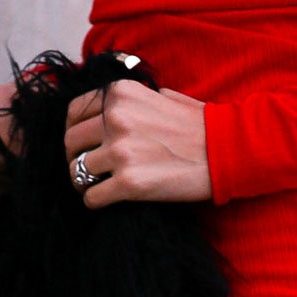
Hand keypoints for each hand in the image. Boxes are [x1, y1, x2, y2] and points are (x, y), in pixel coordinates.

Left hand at [63, 78, 211, 209]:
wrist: (225, 151)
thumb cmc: (197, 126)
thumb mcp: (160, 95)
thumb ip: (130, 101)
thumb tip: (110, 110)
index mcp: (119, 94)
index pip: (74, 112)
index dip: (73, 132)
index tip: (80, 145)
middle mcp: (115, 119)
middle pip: (71, 143)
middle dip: (74, 158)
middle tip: (85, 171)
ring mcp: (121, 152)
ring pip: (78, 172)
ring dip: (85, 182)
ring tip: (99, 187)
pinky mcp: (129, 184)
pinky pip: (92, 197)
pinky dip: (95, 202)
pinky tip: (106, 201)